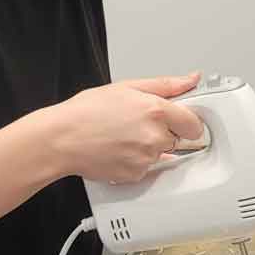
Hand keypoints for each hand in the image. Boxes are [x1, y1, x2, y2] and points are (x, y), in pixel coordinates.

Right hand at [50, 72, 205, 183]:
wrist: (61, 139)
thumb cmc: (86, 112)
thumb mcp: (127, 87)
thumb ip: (166, 85)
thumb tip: (191, 79)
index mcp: (156, 111)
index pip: (194, 123)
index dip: (187, 121)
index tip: (180, 119)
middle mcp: (154, 137)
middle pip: (177, 138)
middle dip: (164, 131)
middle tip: (137, 123)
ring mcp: (146, 158)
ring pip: (161, 153)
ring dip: (149, 146)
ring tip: (122, 135)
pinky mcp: (137, 174)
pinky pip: (147, 167)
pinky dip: (137, 160)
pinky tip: (118, 148)